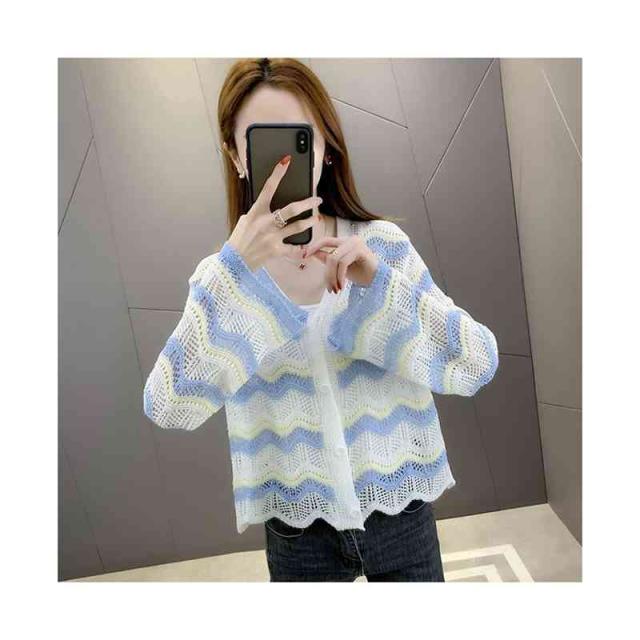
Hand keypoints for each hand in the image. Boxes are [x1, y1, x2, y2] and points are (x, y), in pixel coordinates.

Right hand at [227, 154, 322, 271]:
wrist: (234, 262)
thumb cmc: (240, 239)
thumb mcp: (245, 220)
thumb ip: (259, 213)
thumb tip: (273, 206)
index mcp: (256, 212)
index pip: (268, 188)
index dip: (277, 173)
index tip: (286, 161)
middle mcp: (265, 223)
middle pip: (291, 209)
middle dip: (307, 203)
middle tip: (318, 199)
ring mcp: (272, 237)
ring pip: (297, 227)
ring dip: (309, 222)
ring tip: (316, 219)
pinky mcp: (276, 251)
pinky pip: (294, 248)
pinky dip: (301, 248)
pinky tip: (308, 246)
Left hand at [302, 233, 379, 292]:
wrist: (380, 281)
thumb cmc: (362, 274)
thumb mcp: (341, 267)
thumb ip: (329, 259)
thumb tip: (313, 253)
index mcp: (345, 241)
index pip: (325, 240)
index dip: (314, 247)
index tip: (304, 255)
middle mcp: (350, 239)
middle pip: (329, 254)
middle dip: (327, 274)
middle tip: (330, 289)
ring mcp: (356, 244)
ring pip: (334, 259)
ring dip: (333, 278)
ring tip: (336, 289)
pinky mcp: (361, 250)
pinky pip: (342, 263)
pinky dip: (340, 276)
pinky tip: (342, 286)